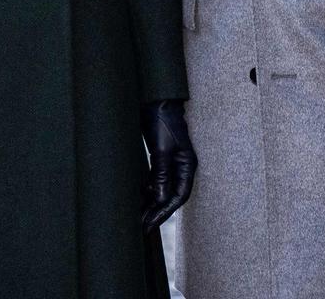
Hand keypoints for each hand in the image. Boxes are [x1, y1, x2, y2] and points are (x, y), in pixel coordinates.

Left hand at [141, 99, 196, 233]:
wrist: (155, 98)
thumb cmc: (162, 120)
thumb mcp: (161, 148)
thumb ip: (161, 174)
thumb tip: (159, 200)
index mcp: (187, 164)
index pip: (179, 196)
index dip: (164, 212)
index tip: (149, 224)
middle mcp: (181, 165)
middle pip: (170, 195)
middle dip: (156, 212)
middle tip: (140, 226)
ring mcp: (170, 161)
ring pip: (162, 189)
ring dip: (150, 203)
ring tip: (137, 217)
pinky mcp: (160, 156)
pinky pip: (155, 179)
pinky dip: (147, 190)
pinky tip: (138, 199)